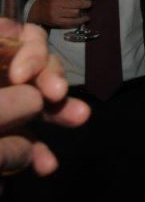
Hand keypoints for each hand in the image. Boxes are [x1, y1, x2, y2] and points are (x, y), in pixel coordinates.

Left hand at [0, 19, 89, 175]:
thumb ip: (3, 104)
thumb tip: (37, 93)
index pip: (13, 35)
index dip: (28, 49)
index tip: (23, 76)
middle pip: (32, 62)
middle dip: (50, 76)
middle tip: (55, 94)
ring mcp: (3, 108)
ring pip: (37, 99)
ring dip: (60, 109)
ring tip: (80, 119)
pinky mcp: (4, 140)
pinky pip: (27, 138)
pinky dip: (38, 150)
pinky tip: (45, 166)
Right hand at [26, 0, 90, 28]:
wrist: (38, 12)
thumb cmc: (52, 1)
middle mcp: (55, 3)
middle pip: (75, 4)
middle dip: (85, 3)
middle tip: (90, 3)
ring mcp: (55, 13)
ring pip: (75, 13)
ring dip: (83, 12)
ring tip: (86, 10)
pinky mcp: (57, 21)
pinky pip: (72, 22)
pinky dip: (81, 20)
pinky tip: (85, 18)